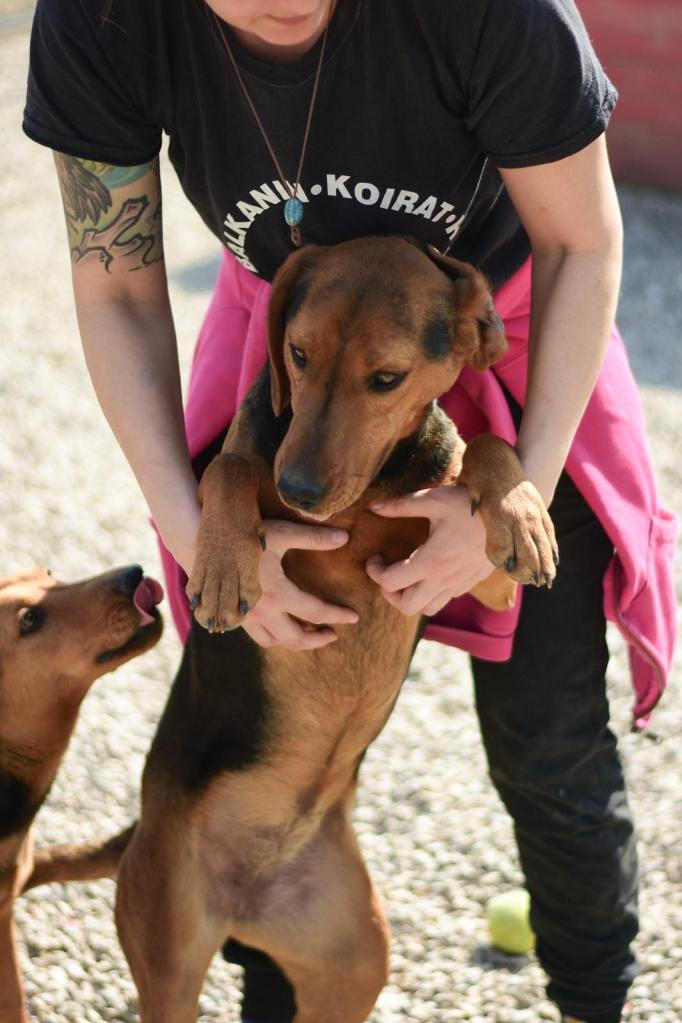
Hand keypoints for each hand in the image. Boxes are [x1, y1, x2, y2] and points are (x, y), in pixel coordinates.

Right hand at [242, 520, 359, 649]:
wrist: (201, 541)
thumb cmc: (244, 535)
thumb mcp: (281, 533)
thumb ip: (314, 537)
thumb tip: (344, 538)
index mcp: (277, 594)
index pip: (316, 612)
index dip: (338, 616)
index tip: (353, 617)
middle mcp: (261, 612)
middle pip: (295, 639)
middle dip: (317, 640)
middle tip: (332, 633)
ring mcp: (244, 617)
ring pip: (272, 641)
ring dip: (292, 639)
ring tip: (307, 629)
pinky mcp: (232, 615)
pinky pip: (256, 634)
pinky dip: (272, 633)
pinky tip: (279, 621)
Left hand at [365, 487, 493, 615]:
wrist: (509, 516)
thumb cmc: (469, 506)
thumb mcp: (433, 499)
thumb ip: (401, 506)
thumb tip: (374, 507)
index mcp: (431, 561)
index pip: (390, 582)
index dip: (374, 572)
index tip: (375, 557)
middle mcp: (444, 579)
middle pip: (407, 607)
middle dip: (390, 594)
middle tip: (388, 572)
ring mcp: (458, 584)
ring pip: (428, 610)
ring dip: (412, 598)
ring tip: (407, 576)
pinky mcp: (469, 583)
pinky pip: (445, 600)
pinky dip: (431, 593)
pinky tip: (429, 572)